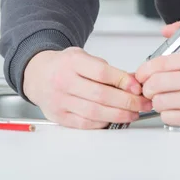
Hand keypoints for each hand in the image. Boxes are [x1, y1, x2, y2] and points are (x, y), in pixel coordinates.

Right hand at [23, 48, 152, 129]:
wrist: (37, 74)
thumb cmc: (62, 65)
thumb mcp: (83, 57)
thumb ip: (106, 69)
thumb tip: (133, 82)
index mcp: (72, 62)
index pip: (101, 73)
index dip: (122, 81)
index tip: (137, 86)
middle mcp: (64, 81)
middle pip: (100, 95)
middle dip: (127, 101)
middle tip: (142, 103)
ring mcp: (60, 100)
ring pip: (94, 112)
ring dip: (118, 115)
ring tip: (133, 113)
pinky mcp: (59, 116)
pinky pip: (85, 123)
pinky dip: (103, 123)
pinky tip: (114, 119)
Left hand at [136, 20, 179, 129]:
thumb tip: (165, 31)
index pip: (160, 63)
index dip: (144, 70)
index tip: (142, 74)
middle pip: (156, 83)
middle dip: (148, 86)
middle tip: (151, 87)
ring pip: (160, 102)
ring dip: (158, 101)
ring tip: (165, 98)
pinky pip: (170, 118)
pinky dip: (168, 114)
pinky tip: (176, 109)